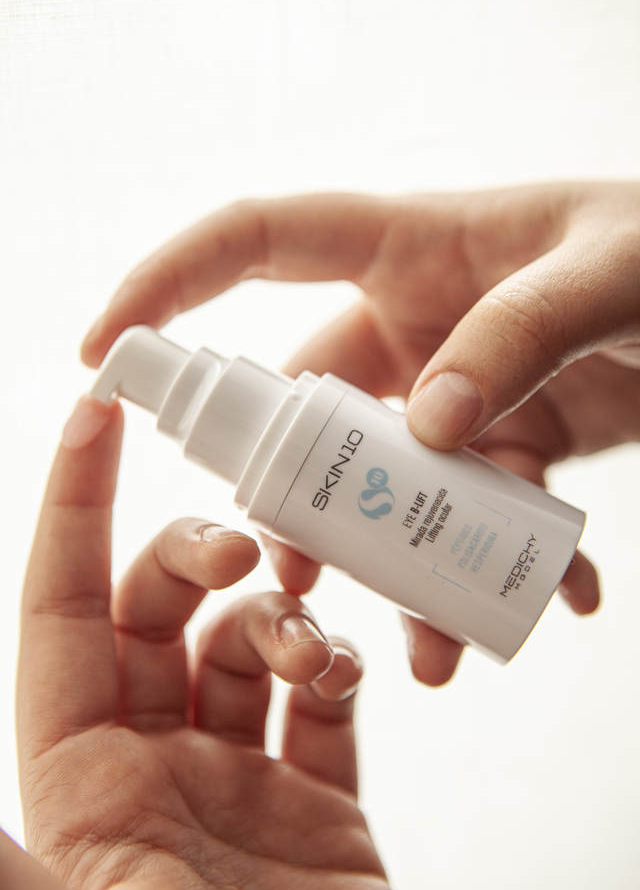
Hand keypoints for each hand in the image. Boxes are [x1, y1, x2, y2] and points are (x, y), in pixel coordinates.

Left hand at [17, 396, 400, 889]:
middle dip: (192, 553)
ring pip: (245, 644)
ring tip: (300, 637)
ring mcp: (240, 785)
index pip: (62, 608)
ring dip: (274, 612)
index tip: (98, 412)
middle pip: (158, 611)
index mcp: (79, 777)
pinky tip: (338, 671)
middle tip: (239, 549)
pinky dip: (334, 664)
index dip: (73, 505)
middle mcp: (153, 768)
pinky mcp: (321, 809)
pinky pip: (324, 703)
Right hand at [80, 182, 639, 683]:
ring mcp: (460, 384)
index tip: (104, 354)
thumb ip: (522, 333)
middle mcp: (416, 320)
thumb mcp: (614, 274)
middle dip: (300, 500)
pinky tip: (563, 601)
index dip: (167, 283)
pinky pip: (481, 511)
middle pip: (310, 412)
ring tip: (443, 647)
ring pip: (393, 486)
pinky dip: (509, 566)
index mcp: (409, 248)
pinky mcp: (511, 436)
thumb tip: (427, 421)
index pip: (255, 242)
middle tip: (305, 584)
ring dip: (409, 565)